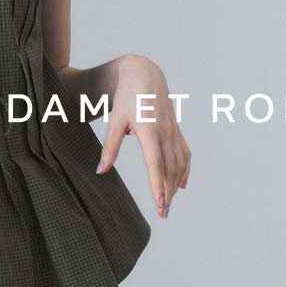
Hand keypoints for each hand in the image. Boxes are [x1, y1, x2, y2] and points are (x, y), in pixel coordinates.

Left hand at [96, 54, 190, 216]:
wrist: (143, 74)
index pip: (156, 165)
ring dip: (176, 183)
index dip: (159, 186)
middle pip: (170, 168)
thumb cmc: (126, 97)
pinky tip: (182, 183)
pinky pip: (184, 153)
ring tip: (169, 201)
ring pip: (179, 163)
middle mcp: (165, 132)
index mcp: (150, 131)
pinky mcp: (176, 129)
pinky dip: (184, 169)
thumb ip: (109, 147)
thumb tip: (101, 171)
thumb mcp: (114, 121)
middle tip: (164, 213)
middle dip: (168, 192)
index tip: (161, 205)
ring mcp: (173, 131)